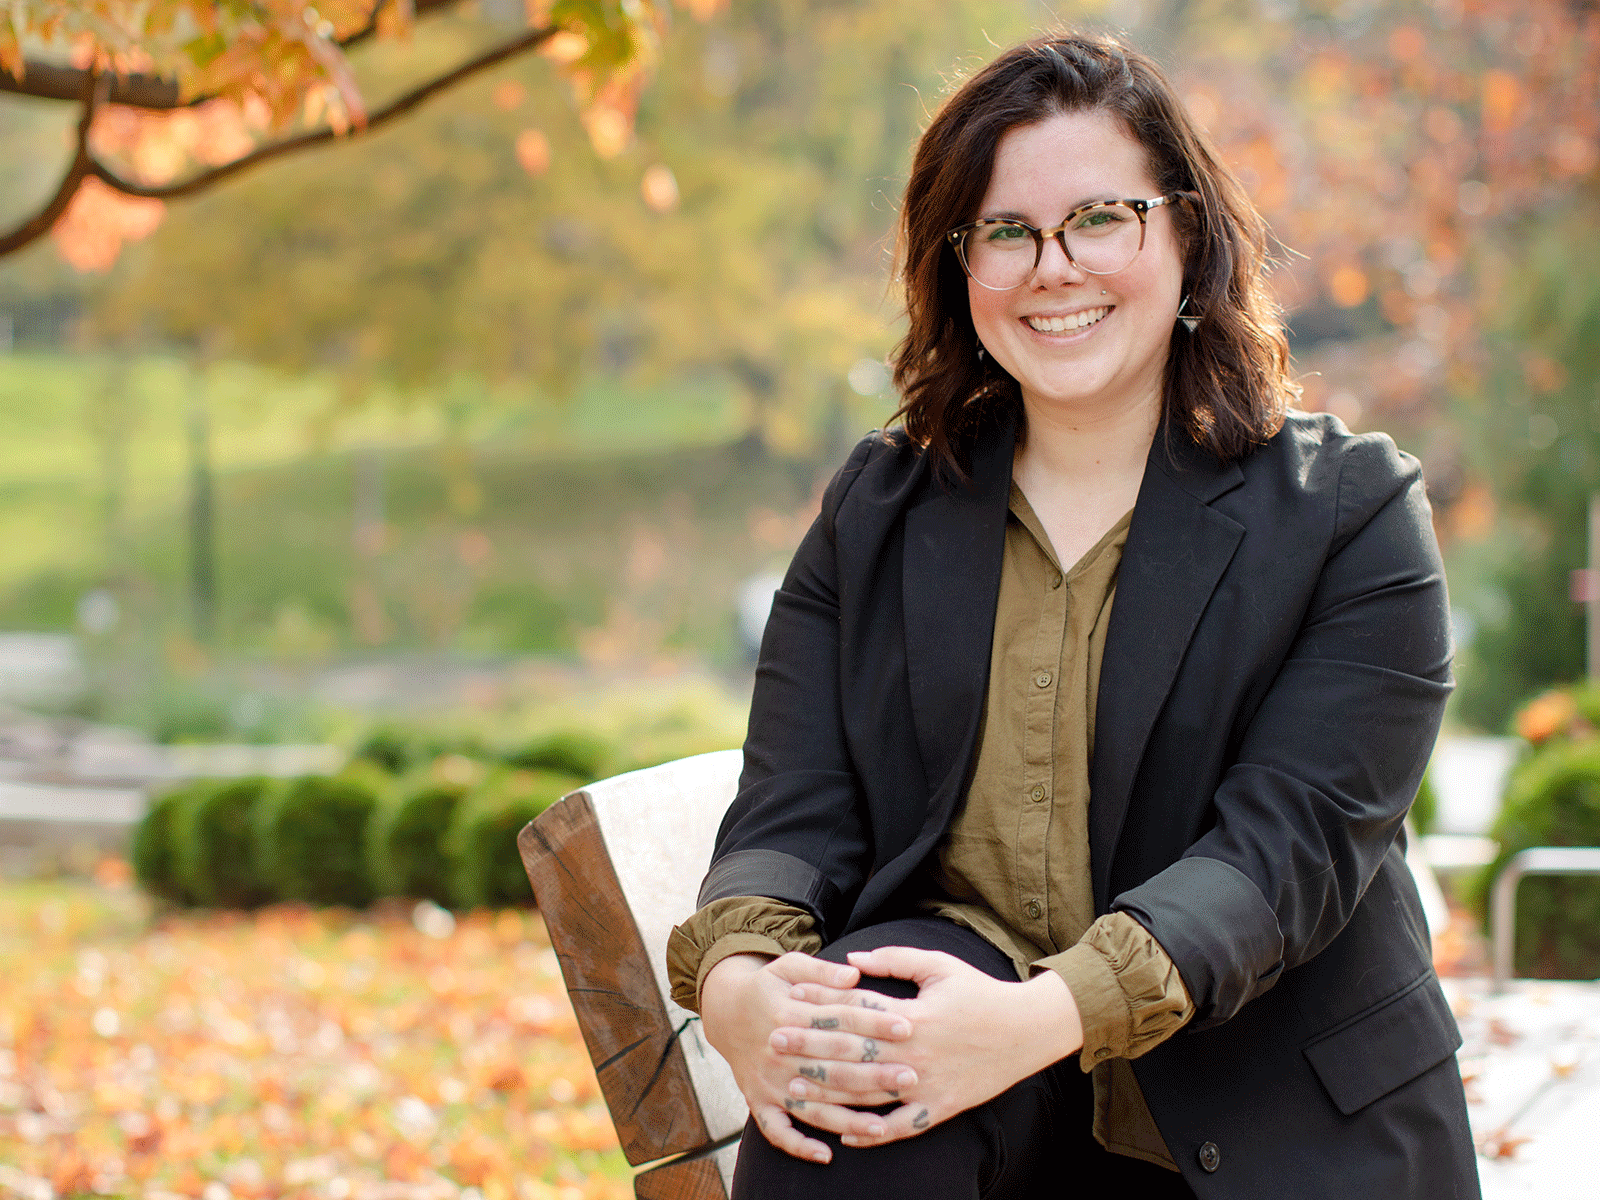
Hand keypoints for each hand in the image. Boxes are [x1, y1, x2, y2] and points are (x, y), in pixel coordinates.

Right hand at [699, 952, 918, 1162]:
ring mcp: (769, 1081)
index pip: (839, 1020)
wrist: (724, 1011)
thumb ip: (821, 969)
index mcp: (788, 1014)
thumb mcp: (788, 966)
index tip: (907, 1025)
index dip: (874, 1021)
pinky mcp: (759, 1101)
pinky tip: (826, 1154)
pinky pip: (777, 1130)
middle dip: (873, 1073)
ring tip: (882, 1126)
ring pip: (813, 1104)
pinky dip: (798, 1144)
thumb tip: (855, 973)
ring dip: (847, 1118)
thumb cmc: (767, 987)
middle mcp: (778, 1052)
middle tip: (910, 1076)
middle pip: (833, 1066)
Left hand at [780, 947, 1082, 1146]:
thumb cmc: (980, 993)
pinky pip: (902, 1127)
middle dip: (810, 1049)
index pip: (856, 1010)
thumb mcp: (940, 965)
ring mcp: (928, 1085)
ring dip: (828, 1093)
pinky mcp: (941, 1108)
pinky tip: (845, 1136)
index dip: (819, 1006)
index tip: (787, 1003)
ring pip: (868, 1095)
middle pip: (852, 1053)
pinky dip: (873, 1135)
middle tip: (773, 1045)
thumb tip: (851, 960)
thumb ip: (894, 960)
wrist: (1027, 1030)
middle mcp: (916, 1053)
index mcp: (914, 1015)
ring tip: (794, 1090)